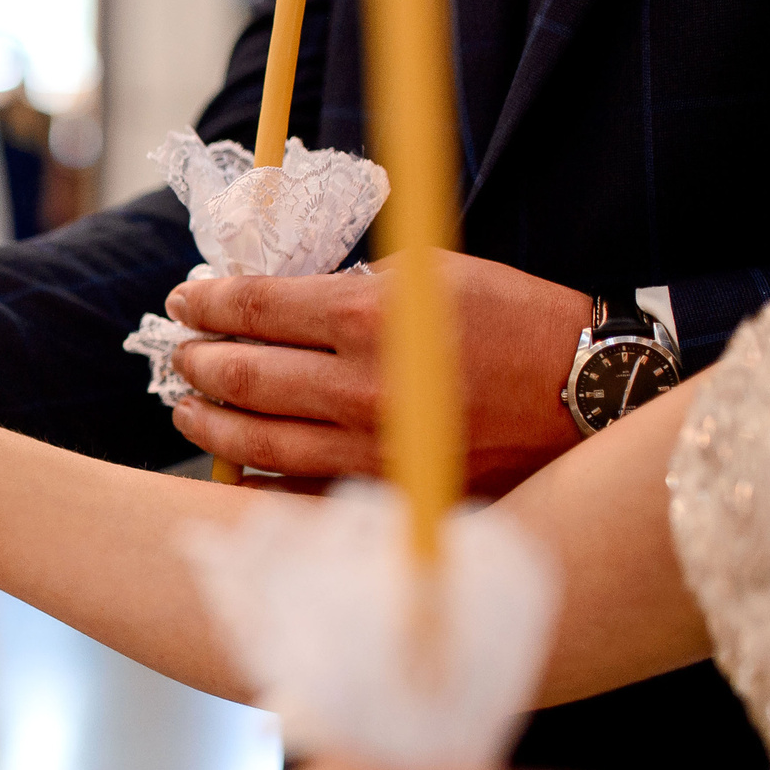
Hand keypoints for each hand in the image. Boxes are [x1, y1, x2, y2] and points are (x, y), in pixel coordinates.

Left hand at [168, 254, 591, 493]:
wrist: (589, 398)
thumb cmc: (516, 322)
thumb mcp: (432, 273)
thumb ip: (350, 285)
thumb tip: (277, 300)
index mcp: (370, 317)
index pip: (254, 309)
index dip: (208, 303)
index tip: (185, 301)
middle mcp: (361, 388)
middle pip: (244, 377)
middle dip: (198, 363)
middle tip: (181, 355)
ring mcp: (372, 450)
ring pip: (257, 443)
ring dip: (210, 425)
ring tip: (189, 409)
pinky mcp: (389, 494)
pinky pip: (298, 496)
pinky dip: (255, 484)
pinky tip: (234, 471)